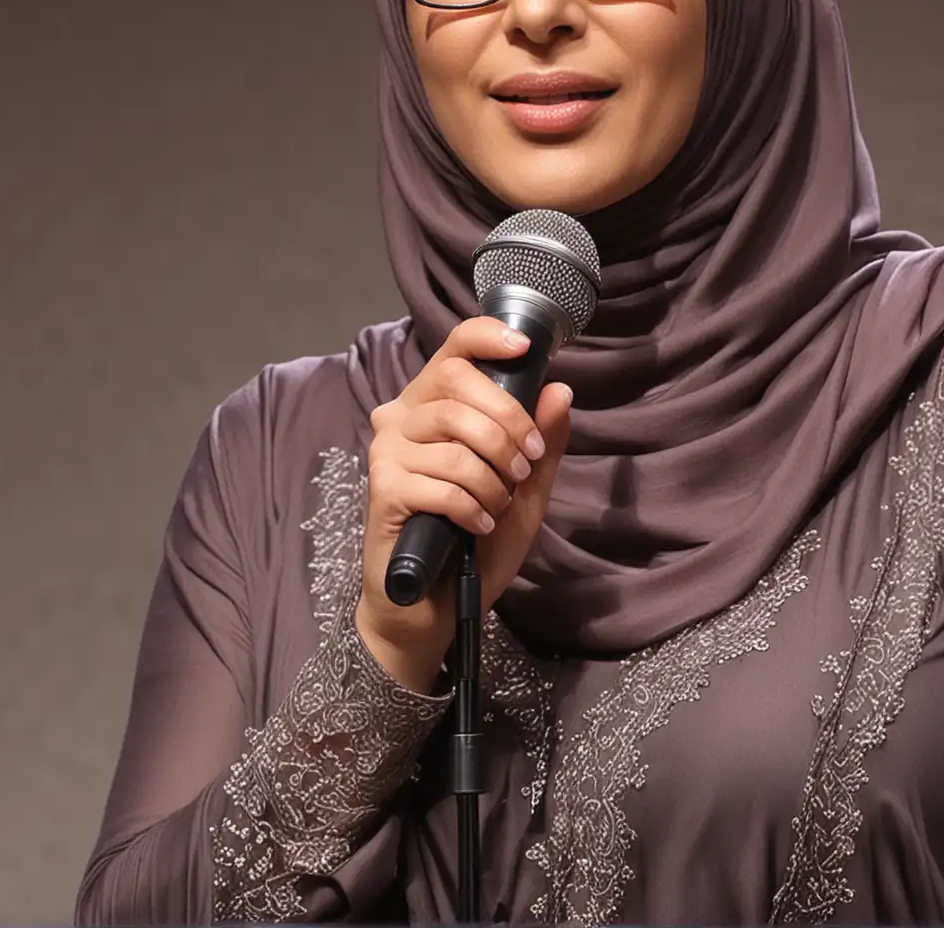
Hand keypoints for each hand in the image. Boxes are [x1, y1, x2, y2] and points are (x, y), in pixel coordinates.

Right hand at [355, 316, 573, 692]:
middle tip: (525, 465)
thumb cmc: (475, 541)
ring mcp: (387, 452)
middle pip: (458, 383)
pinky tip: (478, 527)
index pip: (455, 347)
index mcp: (434, 404)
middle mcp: (401, 417)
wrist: (435, 604)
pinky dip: (473, 508)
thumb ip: (543, 442)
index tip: (525, 348)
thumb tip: (560, 389)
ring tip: (498, 506)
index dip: (489, 338)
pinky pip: (443, 483)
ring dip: (493, 480)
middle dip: (507, 424)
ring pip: (457, 441)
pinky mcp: (383, 489)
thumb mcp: (525, 490)